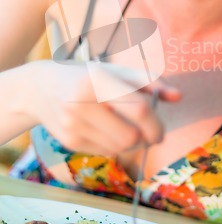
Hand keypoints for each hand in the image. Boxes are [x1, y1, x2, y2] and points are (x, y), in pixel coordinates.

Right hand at [26, 60, 180, 156]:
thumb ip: (149, 81)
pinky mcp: (69, 140)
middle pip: (131, 136)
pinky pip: (105, 152)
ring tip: (125, 127)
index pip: (139, 109)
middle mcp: (83, 103)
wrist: (40, 87)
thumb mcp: (116, 71)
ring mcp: (74, 124)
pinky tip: (105, 130)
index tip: (161, 131)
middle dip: (145, 138)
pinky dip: (113, 145)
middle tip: (149, 133)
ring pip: (119, 148)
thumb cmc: (88, 76)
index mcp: (99, 81)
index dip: (157, 124)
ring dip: (130, 142)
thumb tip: (179, 96)